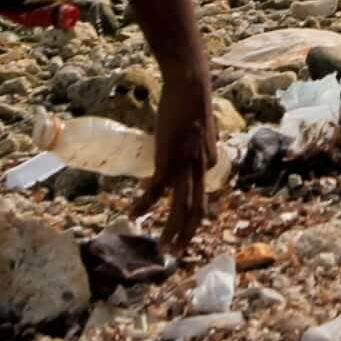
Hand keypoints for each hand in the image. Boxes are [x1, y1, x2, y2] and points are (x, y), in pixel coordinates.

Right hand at [136, 76, 216, 251]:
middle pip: (197, 211)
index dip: (189, 215)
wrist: (191, 87)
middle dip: (187, 236)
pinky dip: (144, 205)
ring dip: (170, 232)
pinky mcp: (169, 159)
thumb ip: (198, 144)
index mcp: (207, 164)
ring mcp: (186, 166)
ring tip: (160, 248)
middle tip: (174, 253)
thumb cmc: (192, 103)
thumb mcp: (200, 130)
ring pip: (181, 208)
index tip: (177, 227)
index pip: (200, 197)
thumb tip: (197, 150)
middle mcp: (200, 170)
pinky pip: (156, 190)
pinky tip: (132, 214)